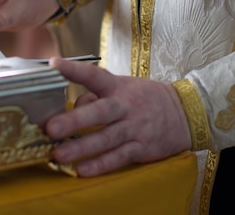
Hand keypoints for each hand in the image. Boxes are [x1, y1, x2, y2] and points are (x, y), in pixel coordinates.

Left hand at [46, 58, 191, 176]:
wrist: (183, 114)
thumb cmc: (143, 98)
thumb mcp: (123, 87)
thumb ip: (96, 95)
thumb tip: (72, 107)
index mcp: (118, 87)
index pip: (94, 75)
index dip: (74, 70)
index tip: (53, 65)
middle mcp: (126, 106)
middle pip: (100, 112)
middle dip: (75, 120)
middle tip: (51, 128)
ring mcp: (134, 128)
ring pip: (107, 138)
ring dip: (82, 147)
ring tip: (58, 155)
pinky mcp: (142, 148)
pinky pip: (119, 157)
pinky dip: (101, 164)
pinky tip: (82, 170)